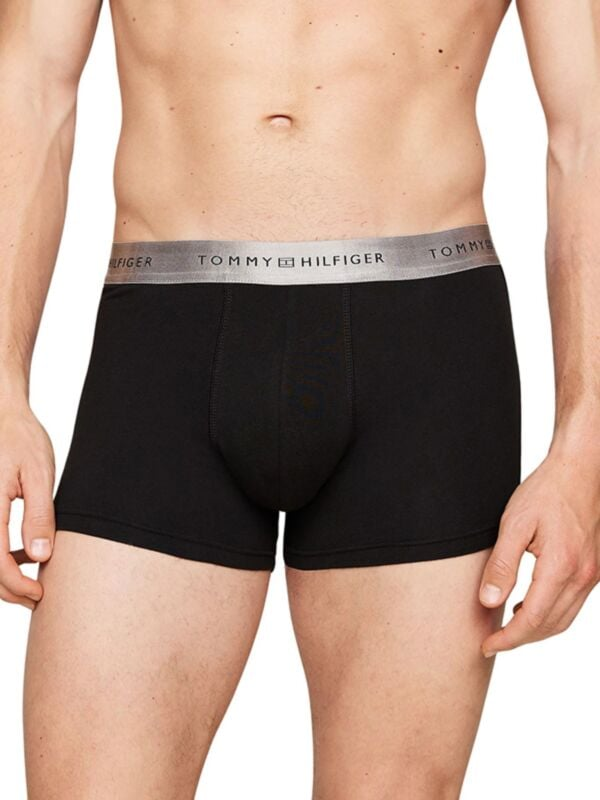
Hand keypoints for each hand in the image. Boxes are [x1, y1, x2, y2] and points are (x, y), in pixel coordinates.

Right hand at [0, 404, 55, 610]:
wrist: (2, 416)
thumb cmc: (22, 439)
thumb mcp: (40, 475)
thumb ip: (39, 516)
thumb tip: (41, 556)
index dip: (15, 585)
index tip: (39, 594)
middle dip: (8, 589)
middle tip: (37, 597)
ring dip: (1, 576)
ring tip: (31, 581)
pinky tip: (22, 554)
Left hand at [478, 450, 599, 655]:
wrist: (581, 469)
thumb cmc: (547, 490)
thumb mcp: (514, 523)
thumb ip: (502, 565)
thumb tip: (489, 601)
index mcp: (560, 567)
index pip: (531, 620)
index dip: (507, 639)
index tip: (486, 645)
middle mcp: (582, 576)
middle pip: (550, 626)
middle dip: (520, 640)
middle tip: (492, 642)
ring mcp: (592, 574)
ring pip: (564, 618)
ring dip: (536, 630)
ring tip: (507, 629)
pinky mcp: (594, 568)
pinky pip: (573, 604)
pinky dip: (551, 614)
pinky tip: (529, 606)